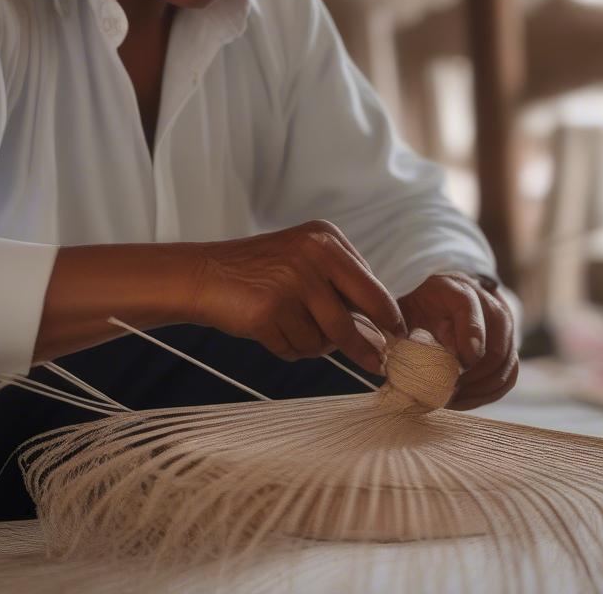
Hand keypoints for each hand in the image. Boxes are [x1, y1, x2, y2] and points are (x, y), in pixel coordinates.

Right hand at [185, 220, 404, 375]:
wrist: (204, 274)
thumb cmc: (261, 272)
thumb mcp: (306, 260)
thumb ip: (342, 286)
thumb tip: (384, 330)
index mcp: (327, 239)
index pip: (372, 287)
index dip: (388, 317)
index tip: (398, 337)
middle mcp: (312, 255)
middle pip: (355, 318)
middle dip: (369, 346)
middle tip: (380, 364)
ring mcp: (291, 282)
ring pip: (324, 340)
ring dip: (313, 345)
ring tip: (290, 326)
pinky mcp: (270, 310)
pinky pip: (297, 349)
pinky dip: (289, 348)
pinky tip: (270, 328)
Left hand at [398, 271, 517, 409]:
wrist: (441, 301)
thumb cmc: (422, 308)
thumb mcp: (411, 311)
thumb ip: (418, 329)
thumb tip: (433, 356)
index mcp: (457, 289)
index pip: (470, 305)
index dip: (470, 333)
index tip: (463, 362)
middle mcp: (488, 305)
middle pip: (496, 343)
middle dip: (474, 375)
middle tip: (450, 390)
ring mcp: (503, 328)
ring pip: (505, 365)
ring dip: (480, 389)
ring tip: (453, 399)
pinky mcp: (508, 348)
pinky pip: (508, 376)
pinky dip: (488, 394)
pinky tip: (464, 400)